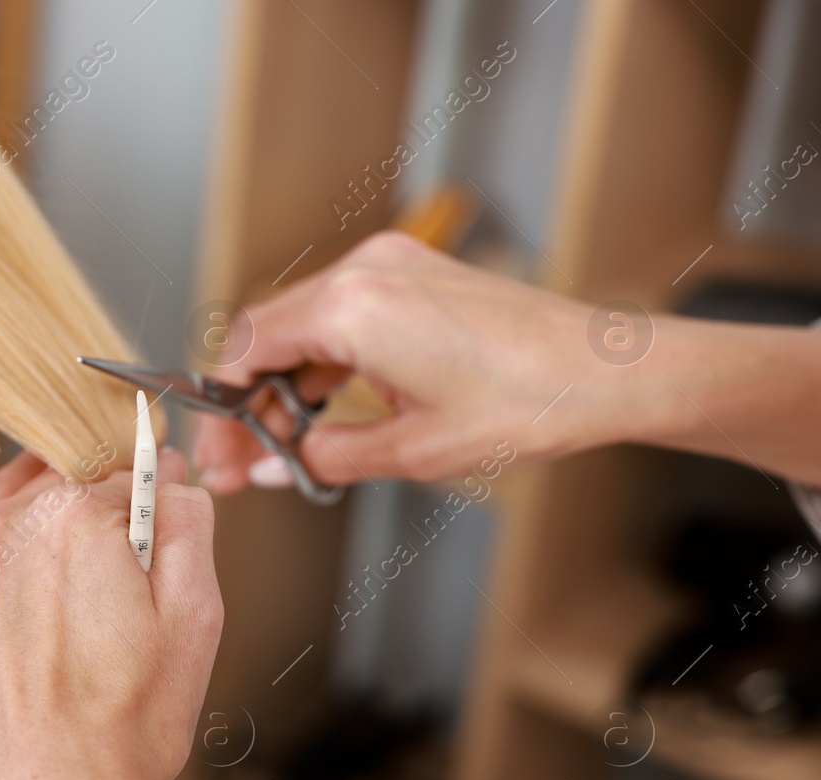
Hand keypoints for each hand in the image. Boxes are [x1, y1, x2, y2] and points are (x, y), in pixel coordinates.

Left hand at [0, 450, 221, 779]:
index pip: (119, 476)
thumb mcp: (195, 619)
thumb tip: (172, 475)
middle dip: (89, 518)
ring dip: (17, 526)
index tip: (159, 537)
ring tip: (55, 568)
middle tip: (119, 580)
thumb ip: (188, 526)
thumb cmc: (123, 732)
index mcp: (73, 516)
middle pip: (49, 489)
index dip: (148, 509)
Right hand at [194, 231, 624, 490]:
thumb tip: (272, 467)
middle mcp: (363, 271)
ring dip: (282, 382)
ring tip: (282, 445)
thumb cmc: (527, 402)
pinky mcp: (411, 273)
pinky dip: (320, 360)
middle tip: (242, 461)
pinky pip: (340, 314)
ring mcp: (389, 264)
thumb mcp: (412, 451)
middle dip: (245, 400)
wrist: (607, 369)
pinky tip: (322, 411)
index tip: (220, 455)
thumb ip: (325, 456)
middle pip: (265, 333)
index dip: (222, 410)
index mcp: (351, 309)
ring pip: (299, 324)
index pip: (246, 350)